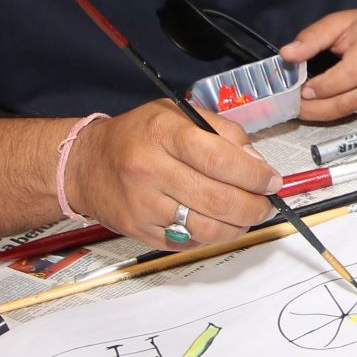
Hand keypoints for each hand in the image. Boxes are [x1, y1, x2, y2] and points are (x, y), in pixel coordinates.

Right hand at [65, 100, 274, 250]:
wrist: (85, 164)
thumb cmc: (136, 136)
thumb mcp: (178, 114)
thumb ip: (222, 132)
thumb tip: (257, 163)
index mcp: (163, 133)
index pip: (219, 158)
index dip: (253, 175)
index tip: (272, 181)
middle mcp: (149, 169)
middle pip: (217, 199)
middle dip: (253, 206)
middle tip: (266, 204)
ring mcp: (142, 204)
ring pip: (206, 227)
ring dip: (237, 227)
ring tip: (246, 216)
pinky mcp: (139, 231)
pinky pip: (187, 242)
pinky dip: (210, 237)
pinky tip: (215, 223)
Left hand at [281, 3, 356, 122]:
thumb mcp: (341, 20)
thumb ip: (313, 37)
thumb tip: (287, 55)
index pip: (352, 72)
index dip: (325, 86)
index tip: (303, 90)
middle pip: (354, 98)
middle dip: (320, 107)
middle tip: (298, 107)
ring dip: (328, 112)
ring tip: (308, 107)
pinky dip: (345, 109)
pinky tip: (333, 102)